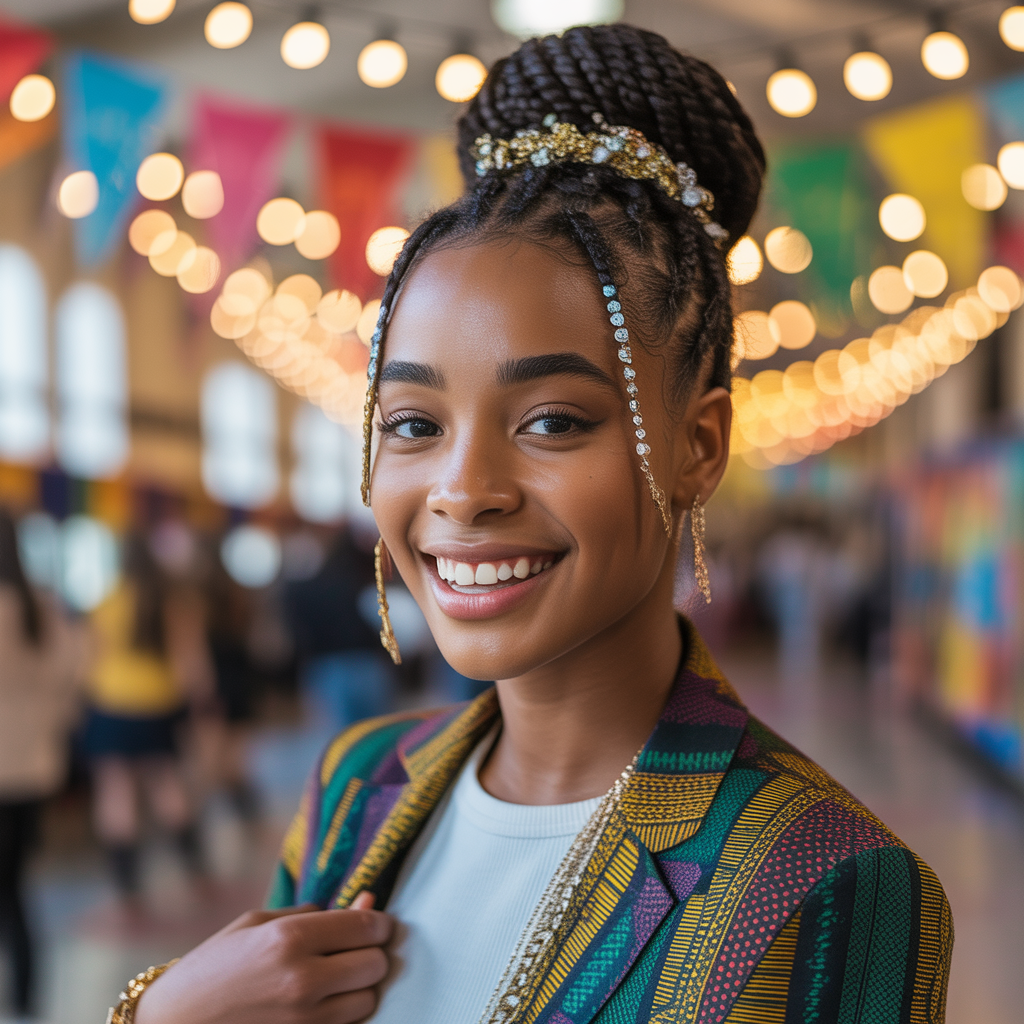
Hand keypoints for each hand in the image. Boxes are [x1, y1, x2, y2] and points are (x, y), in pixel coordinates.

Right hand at [135, 893, 390, 1023]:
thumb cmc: (213, 967)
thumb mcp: (258, 924)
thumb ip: (316, 913)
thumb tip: (367, 900)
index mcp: (289, 938)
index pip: (367, 927)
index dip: (377, 922)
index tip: (372, 922)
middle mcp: (302, 980)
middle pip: (376, 964)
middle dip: (371, 953)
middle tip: (351, 950)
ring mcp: (304, 1021)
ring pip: (370, 999)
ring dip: (361, 987)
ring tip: (334, 978)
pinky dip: (345, 1013)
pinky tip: (323, 1002)